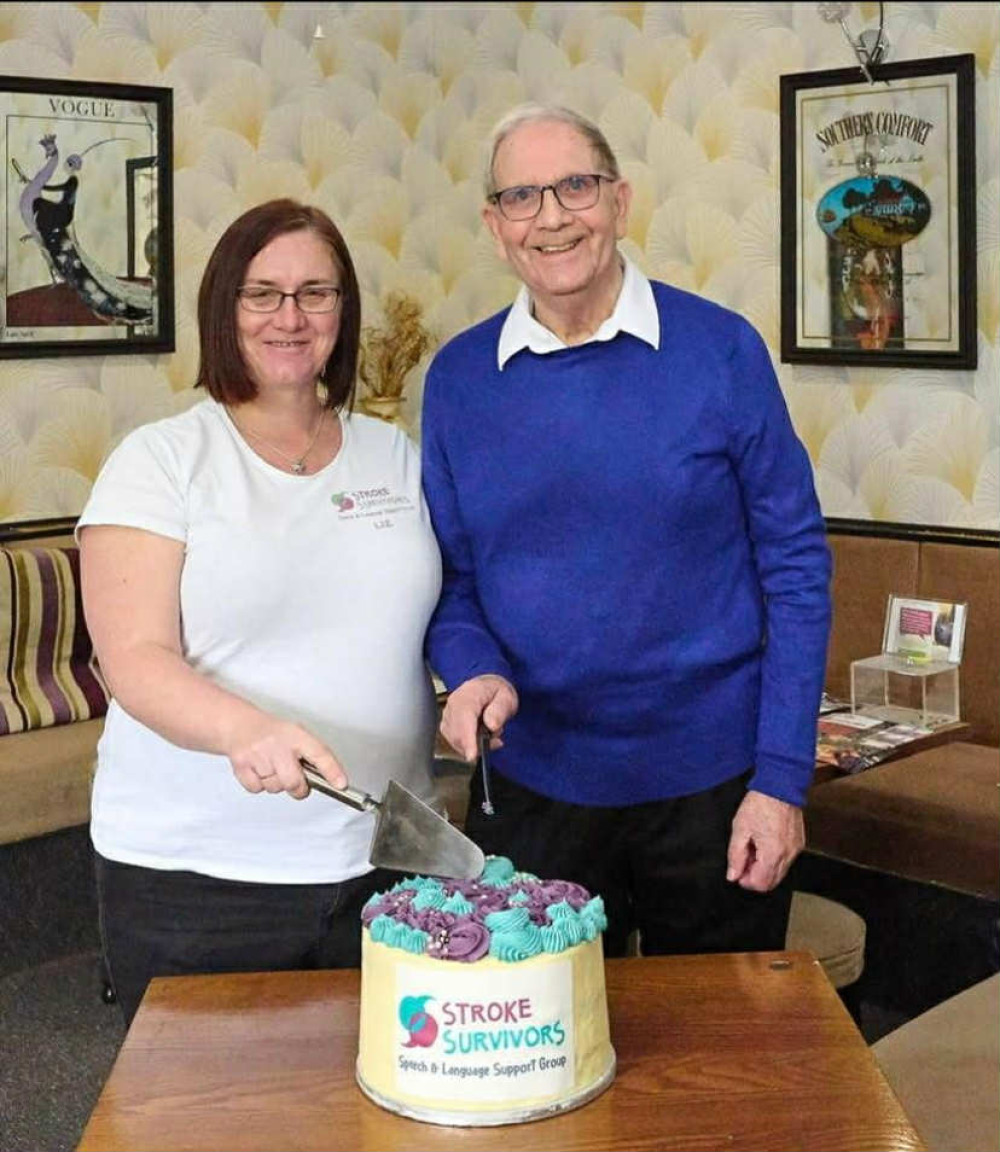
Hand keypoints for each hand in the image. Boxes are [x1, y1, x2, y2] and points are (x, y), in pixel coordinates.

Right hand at [228, 716, 347, 799]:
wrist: (239, 725)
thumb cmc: (272, 733)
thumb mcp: (296, 734)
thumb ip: (311, 754)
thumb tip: (329, 778)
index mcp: (296, 735)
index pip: (319, 753)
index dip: (332, 770)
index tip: (341, 783)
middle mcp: (277, 744)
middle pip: (293, 781)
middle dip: (298, 788)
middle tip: (298, 784)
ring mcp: (258, 755)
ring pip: (274, 787)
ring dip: (276, 784)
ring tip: (272, 767)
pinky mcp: (242, 765)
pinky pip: (257, 788)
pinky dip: (259, 784)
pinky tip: (259, 770)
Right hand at [439, 674, 518, 761]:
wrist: (488, 688)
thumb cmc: (497, 692)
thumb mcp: (507, 698)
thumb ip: (500, 710)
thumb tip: (491, 725)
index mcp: (469, 694)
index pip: (464, 718)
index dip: (467, 739)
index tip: (472, 755)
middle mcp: (453, 703)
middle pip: (457, 733)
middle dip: (477, 744)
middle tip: (496, 740)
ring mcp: (448, 714)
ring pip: (455, 740)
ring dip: (474, 745)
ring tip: (490, 735)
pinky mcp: (447, 724)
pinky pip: (454, 741)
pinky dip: (468, 745)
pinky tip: (479, 737)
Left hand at [726, 790, 804, 892]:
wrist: (780, 786)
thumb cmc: (759, 804)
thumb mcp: (740, 829)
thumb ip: (735, 855)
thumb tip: (733, 875)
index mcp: (772, 853)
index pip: (760, 883)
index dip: (745, 881)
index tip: (737, 870)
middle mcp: (788, 855)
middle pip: (771, 882)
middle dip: (755, 876)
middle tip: (744, 859)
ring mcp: (795, 850)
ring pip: (779, 872)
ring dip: (764, 868)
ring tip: (754, 847)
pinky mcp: (799, 843)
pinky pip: (786, 860)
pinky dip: (774, 859)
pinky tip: (765, 843)